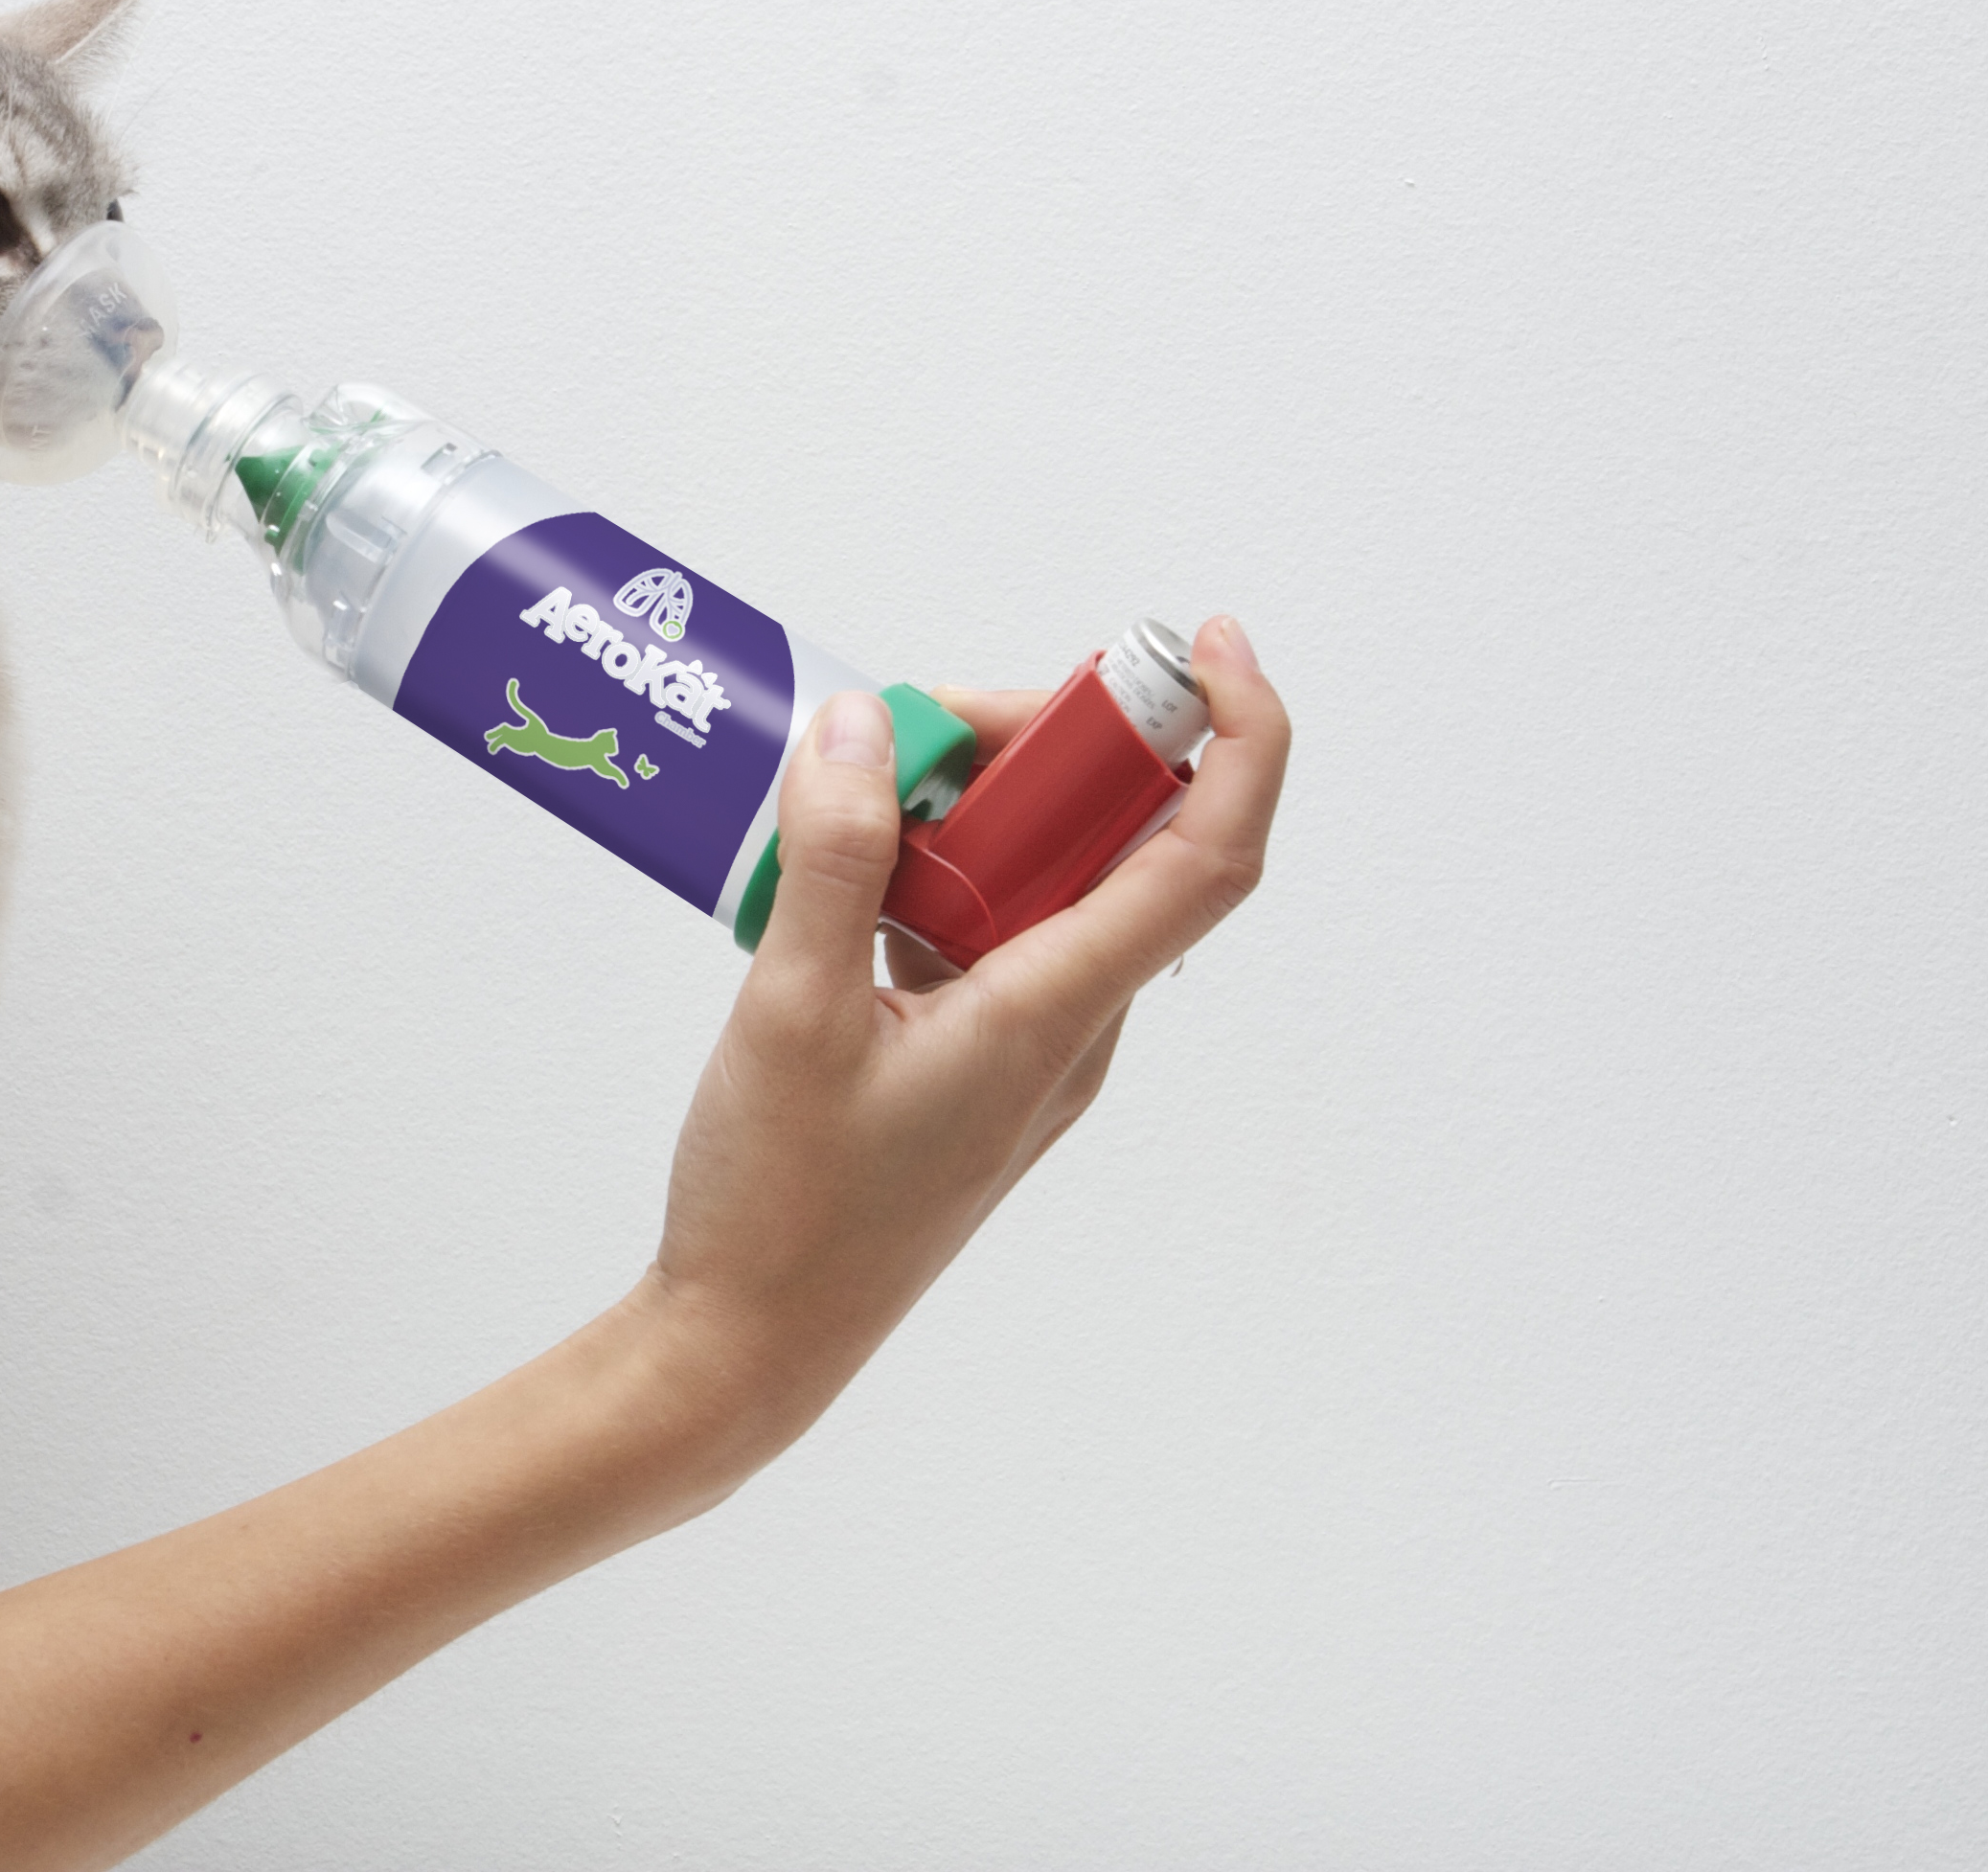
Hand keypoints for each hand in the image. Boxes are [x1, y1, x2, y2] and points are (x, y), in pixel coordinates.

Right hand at [641, 616, 1287, 1443]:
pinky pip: (986, 933)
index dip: (1240, 734)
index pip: (1209, 857)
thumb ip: (834, 862)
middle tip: (918, 723)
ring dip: (972, 815)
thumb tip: (861, 730)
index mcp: (1055, 1015)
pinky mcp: (973, 1063)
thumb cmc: (780, 1206)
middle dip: (1039, 752)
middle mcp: (1069, 1028)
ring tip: (855, 797)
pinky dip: (930, 879)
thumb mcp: (789, 1013)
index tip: (1205, 644)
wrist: (747, 1345)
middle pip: (1113, 845)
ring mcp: (1026, 1049)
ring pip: (1042, 884)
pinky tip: (835, 883)